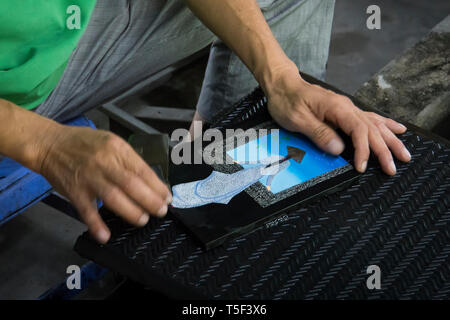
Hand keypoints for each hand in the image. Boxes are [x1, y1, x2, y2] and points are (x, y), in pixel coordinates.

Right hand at [36, 125, 171, 243]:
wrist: (50, 144)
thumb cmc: (84, 143)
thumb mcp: (111, 142)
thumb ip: (129, 160)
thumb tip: (151, 182)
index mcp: (117, 149)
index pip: (142, 169)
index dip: (157, 186)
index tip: (167, 197)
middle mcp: (104, 162)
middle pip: (131, 184)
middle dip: (150, 200)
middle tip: (160, 211)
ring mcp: (88, 177)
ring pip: (113, 197)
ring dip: (131, 211)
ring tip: (143, 220)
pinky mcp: (74, 191)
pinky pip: (86, 210)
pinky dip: (96, 224)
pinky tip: (105, 236)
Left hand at [263, 64, 410, 174]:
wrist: (283, 84)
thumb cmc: (287, 100)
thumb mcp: (297, 119)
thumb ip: (318, 133)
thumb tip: (339, 149)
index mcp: (337, 108)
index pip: (359, 130)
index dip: (364, 150)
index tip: (362, 166)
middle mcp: (346, 107)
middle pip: (372, 129)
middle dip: (384, 150)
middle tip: (393, 168)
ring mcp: (347, 108)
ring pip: (374, 124)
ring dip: (390, 140)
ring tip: (404, 154)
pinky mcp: (344, 111)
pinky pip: (369, 119)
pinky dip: (385, 125)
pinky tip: (398, 129)